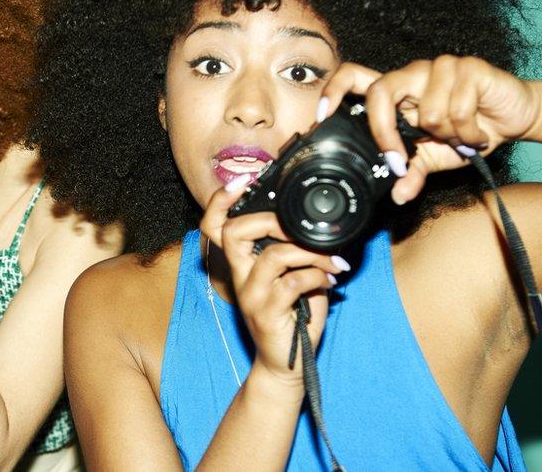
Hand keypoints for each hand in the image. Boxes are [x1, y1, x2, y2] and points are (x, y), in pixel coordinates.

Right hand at [201, 179, 344, 384]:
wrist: (285, 365)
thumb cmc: (290, 320)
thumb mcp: (289, 280)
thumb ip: (294, 254)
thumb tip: (319, 228)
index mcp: (241, 265)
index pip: (215, 226)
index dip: (221, 201)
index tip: (241, 181)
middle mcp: (239, 277)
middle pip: (234, 232)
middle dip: (270, 220)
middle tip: (299, 228)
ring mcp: (251, 295)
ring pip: (274, 255)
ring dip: (311, 254)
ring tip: (332, 263)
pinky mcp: (267, 313)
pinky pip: (294, 283)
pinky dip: (319, 277)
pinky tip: (331, 282)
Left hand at [321, 57, 541, 203]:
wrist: (513, 117)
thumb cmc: (465, 131)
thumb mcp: (433, 158)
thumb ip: (412, 172)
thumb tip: (397, 195)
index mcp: (394, 92)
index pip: (353, 77)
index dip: (333, 91)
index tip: (322, 115)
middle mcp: (410, 75)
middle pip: (380, 91)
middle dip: (385, 131)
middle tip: (397, 159)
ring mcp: (438, 67)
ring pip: (426, 110)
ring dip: (447, 136)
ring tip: (460, 137)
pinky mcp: (468, 67)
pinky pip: (458, 109)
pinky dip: (470, 132)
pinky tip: (478, 132)